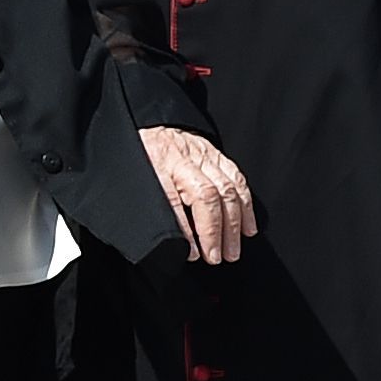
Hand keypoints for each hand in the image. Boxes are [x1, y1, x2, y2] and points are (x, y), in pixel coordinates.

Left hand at [141, 126, 256, 264]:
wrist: (151, 123)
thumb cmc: (142, 154)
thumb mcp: (134, 175)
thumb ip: (148, 201)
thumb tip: (164, 239)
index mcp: (156, 164)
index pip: (172, 200)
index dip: (185, 230)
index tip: (193, 253)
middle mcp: (182, 158)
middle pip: (205, 195)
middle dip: (214, 231)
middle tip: (216, 257)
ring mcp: (203, 155)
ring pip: (226, 189)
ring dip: (233, 225)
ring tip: (232, 251)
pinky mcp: (217, 154)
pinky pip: (238, 180)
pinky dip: (246, 207)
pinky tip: (247, 228)